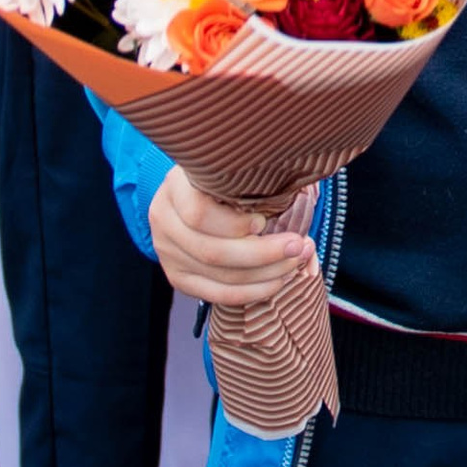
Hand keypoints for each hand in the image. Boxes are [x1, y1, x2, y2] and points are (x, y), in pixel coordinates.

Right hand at [150, 166, 318, 308]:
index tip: (265, 220)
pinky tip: (278, 280)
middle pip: (212, 251)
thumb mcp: (232, 171)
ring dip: (266, 274)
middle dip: (264, 253)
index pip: (198, 213)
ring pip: (219, 276)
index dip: (236, 224)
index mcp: (175, 186)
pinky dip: (254, 291)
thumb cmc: (226, 180)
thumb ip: (252, 181)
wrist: (195, 197)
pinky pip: (218, 295)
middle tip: (299, 245)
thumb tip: (303, 190)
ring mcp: (167, 252)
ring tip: (296, 260)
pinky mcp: (178, 277)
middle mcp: (163, 220)